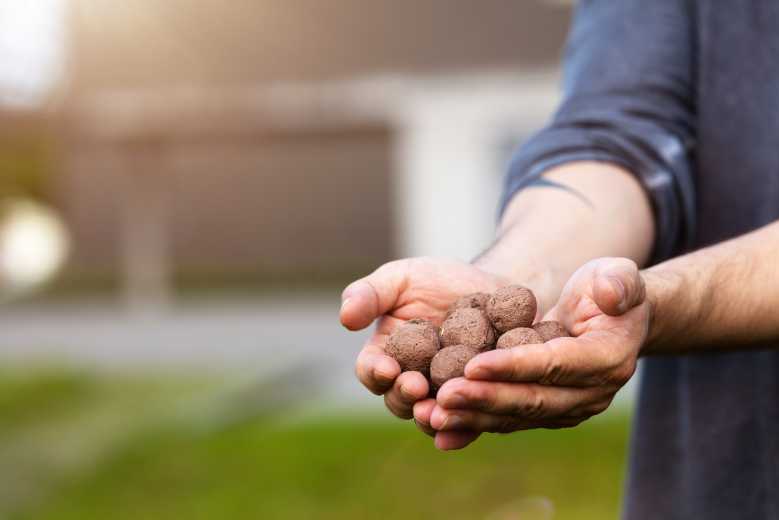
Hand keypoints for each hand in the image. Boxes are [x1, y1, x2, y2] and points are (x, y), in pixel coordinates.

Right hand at [340, 257, 507, 444]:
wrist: (491, 288)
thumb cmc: (438, 281)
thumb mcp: (401, 278)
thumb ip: (370, 294)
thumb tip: (345, 317)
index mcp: (386, 354)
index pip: (370, 370)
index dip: (374, 372)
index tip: (386, 368)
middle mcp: (411, 381)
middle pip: (399, 400)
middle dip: (404, 396)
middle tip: (416, 386)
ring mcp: (444, 395)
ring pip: (433, 416)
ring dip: (433, 416)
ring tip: (439, 408)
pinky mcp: (477, 401)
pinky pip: (471, 419)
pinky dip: (469, 425)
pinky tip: (473, 417)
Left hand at [423, 257, 649, 449]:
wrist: (613, 320)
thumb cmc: (609, 288)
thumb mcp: (619, 274)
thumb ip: (618, 282)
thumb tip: (609, 294)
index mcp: (607, 360)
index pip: (554, 365)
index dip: (514, 366)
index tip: (472, 366)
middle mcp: (591, 394)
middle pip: (531, 400)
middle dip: (484, 399)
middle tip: (443, 396)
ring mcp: (569, 409)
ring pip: (516, 417)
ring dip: (473, 418)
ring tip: (433, 416)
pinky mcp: (548, 414)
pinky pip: (509, 421)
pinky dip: (475, 426)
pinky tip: (440, 432)